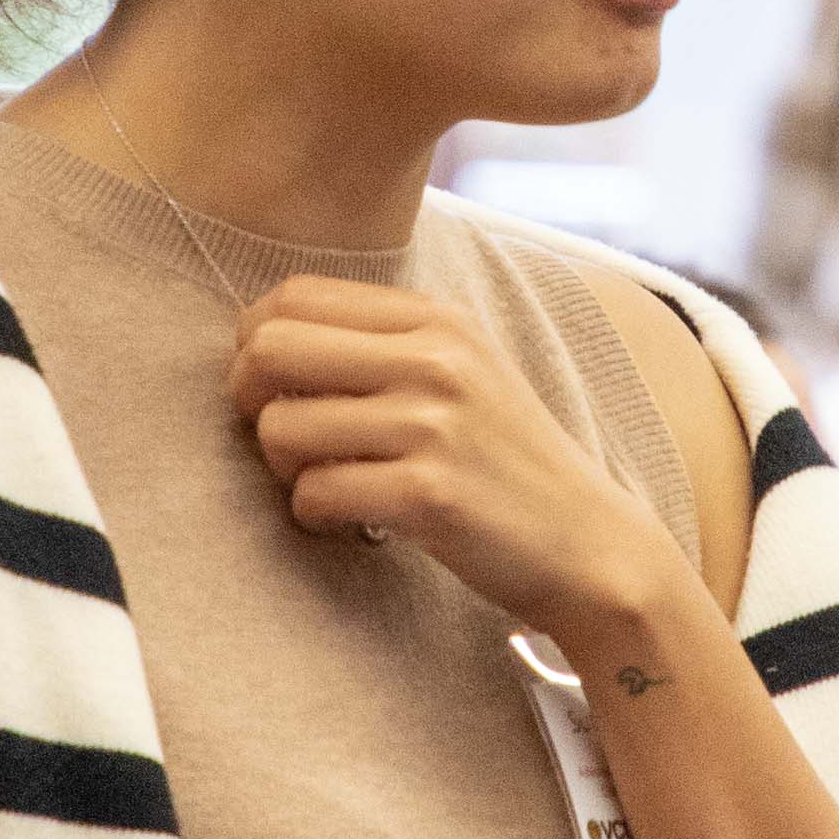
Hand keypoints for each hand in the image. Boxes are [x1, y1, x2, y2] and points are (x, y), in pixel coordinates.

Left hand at [228, 278, 683, 651]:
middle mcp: (435, 360)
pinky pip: (315, 494)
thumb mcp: (463, 372)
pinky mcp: (428, 494)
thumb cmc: (506, 461)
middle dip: (248, 399)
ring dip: (284, 470)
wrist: (590, 543)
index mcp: (437, 319)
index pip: (295, 295)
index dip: (256, 341)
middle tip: (280, 440)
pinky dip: (317, 516)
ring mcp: (433, 425)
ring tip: (329, 486)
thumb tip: (263, 337)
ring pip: (282, 427)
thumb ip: (382, 344)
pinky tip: (355, 523)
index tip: (273, 387)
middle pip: (272, 349)